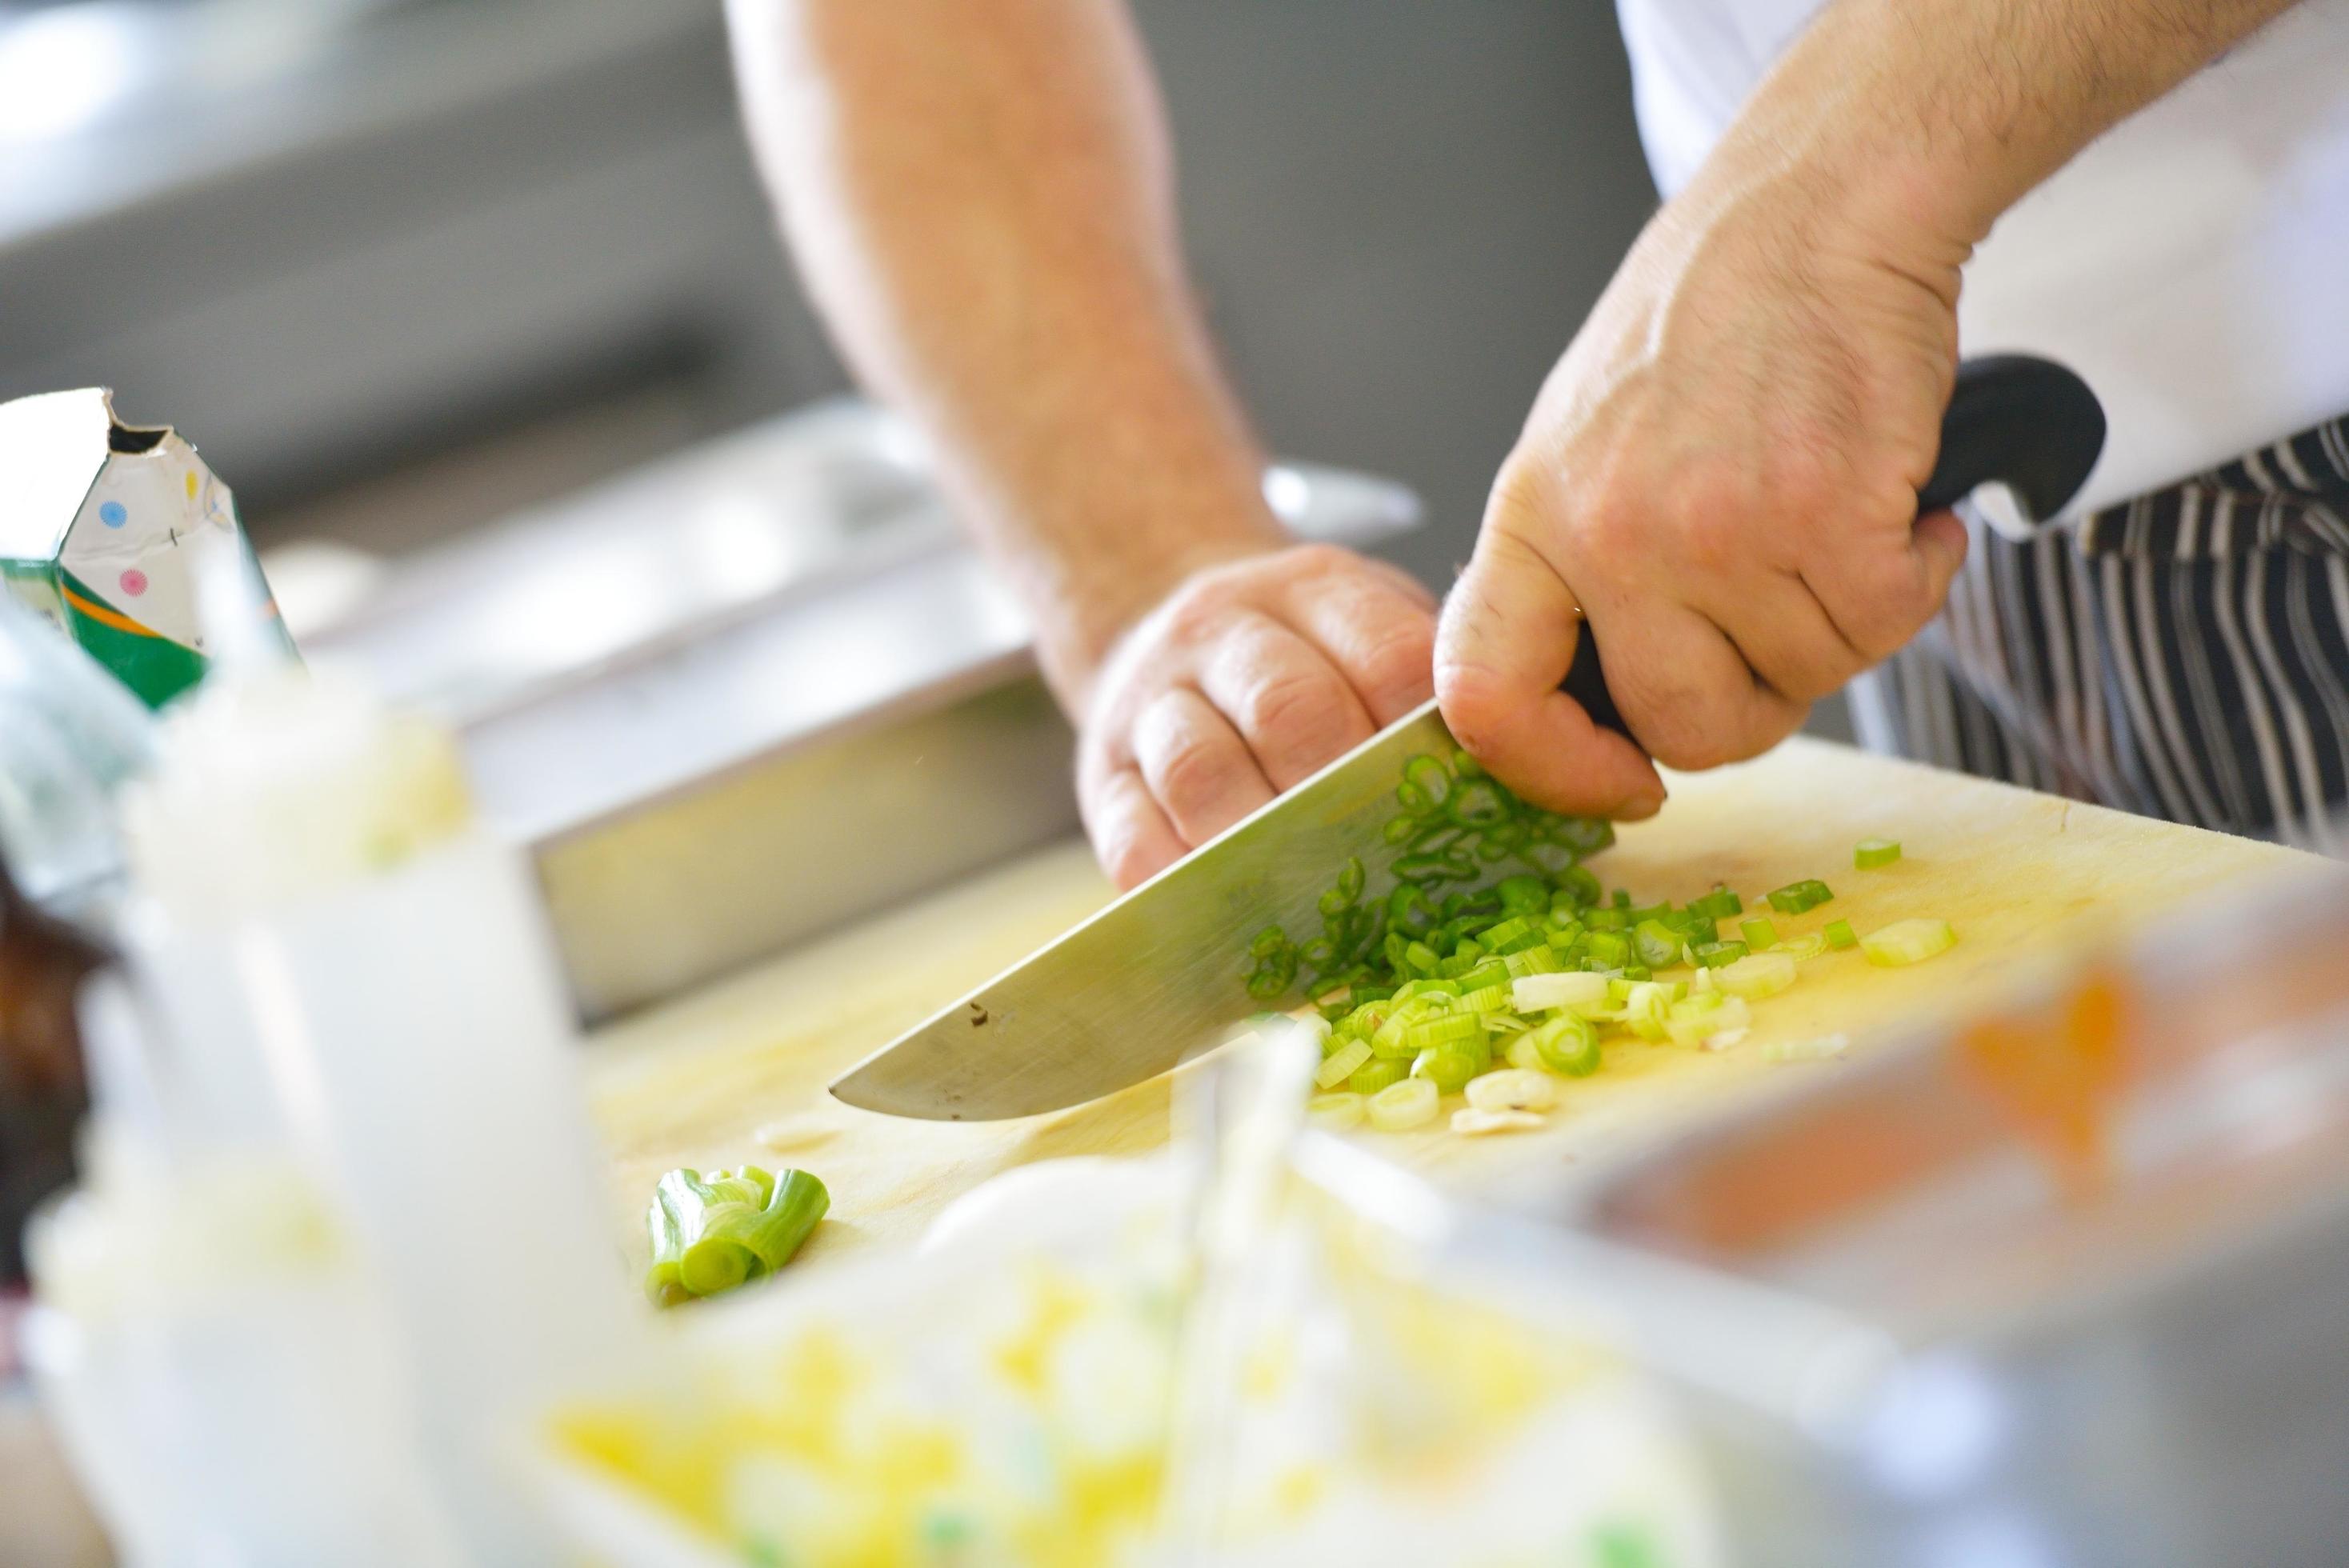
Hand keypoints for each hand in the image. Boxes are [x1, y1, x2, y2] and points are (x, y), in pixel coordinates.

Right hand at [1078, 543, 1435, 888]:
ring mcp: (1153, 701)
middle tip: (1396, 868)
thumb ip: (1430, 681)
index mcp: (1315, 589)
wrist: (1149, 613)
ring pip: (1201, 769)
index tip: (1464, 800)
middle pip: (1288, 706)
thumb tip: (1544, 774)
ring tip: (1314, 903)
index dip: (1427, 730)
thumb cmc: (1295, 651)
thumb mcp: (1365, 622)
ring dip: (1264, 845)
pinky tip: (1226, 920)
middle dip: (1346, 795)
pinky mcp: (1102, 773)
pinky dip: (1181, 884)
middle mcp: (1224, 632)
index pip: (1385, 650)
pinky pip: (1129, 833)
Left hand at [1434, 153, 1970, 816]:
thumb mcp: (1584, 445)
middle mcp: (1611, 534)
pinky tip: (1897, 511)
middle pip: (1682, 726)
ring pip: (1803, 679)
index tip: (1621, 783)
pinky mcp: (1830, 514)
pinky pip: (1885, 625)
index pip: (1486, 696)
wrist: (1816, 209)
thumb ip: (1577, 574)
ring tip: (1834, 525)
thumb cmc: (1710, 324)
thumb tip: (1599, 713)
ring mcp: (1716, 529)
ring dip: (1842, 626)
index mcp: (1533, 519)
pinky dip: (1913, 580)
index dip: (1553, 771)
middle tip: (1780, 634)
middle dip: (1752, 707)